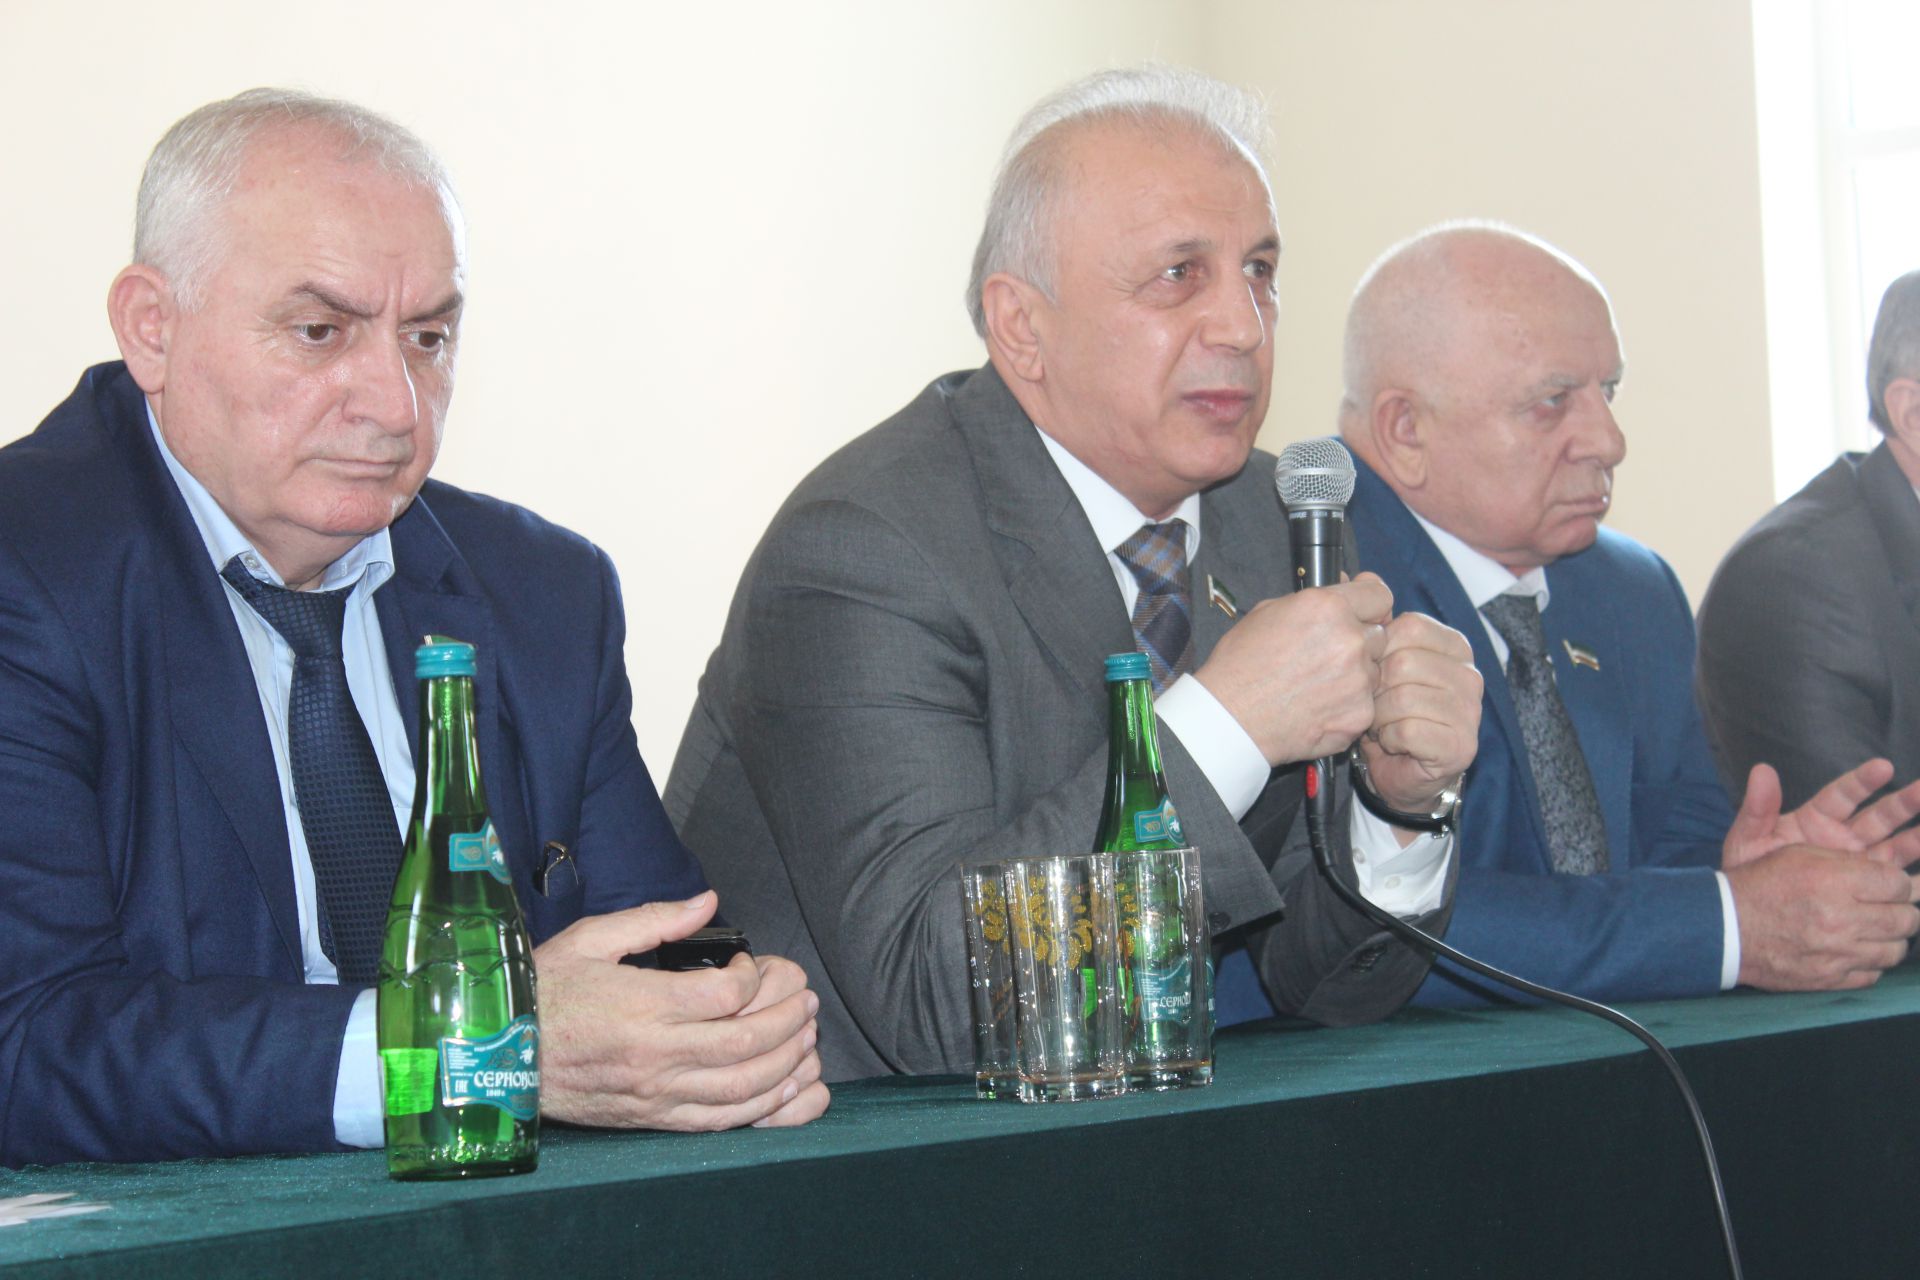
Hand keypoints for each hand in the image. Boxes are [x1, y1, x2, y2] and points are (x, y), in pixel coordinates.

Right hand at [535, 892, 829, 1131]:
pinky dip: (763, 1107)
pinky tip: (785, 1087)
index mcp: (644, 1004)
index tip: (751, 965)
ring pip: (744, 1086)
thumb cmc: (543, 993)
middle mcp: (656, 1053)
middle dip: (790, 1017)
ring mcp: (657, 1093)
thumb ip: (655, 920)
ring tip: (807, 1036)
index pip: (728, 994)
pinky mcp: (653, 1120)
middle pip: (748, 1040)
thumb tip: (708, 900)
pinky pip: (721, 1122)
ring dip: (787, 1061)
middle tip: (808, 998)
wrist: (494, 1057)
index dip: (756, 976)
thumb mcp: (591, 940)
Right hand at [1194, 574, 1392, 766]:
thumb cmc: (1240, 666)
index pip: (1379, 595)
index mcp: (1328, 608)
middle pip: (1379, 635)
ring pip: (1373, 671)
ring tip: (1316, 686)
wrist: (1230, 718)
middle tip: (1327, 658)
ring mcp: (1358, 679)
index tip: (1368, 611)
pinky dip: (1347, 706)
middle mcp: (1349, 640)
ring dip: (1354, 676)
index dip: (1371, 604)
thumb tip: (1343, 589)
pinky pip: (1365, 703)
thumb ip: (1315, 602)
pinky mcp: (1359, 714)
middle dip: (1359, 643)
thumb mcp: (1268, 612)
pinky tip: (1318, 707)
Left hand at [1355, 610, 1480, 814]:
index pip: (1408, 626)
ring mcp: (1470, 711)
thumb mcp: (1375, 660)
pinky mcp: (1461, 745)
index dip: (1377, 650)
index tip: (1373, 671)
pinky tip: (1393, 743)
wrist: (1399, 771)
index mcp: (1453, 646)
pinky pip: (1407, 729)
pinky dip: (1389, 739)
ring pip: (1401, 696)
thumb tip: (1354, 576)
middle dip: (1374, 688)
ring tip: (1383, 725)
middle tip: (1375, 705)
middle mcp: (1469, 674)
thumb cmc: (1386, 712)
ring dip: (1379, 716)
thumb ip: (1370, 617)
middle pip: (1402, 661)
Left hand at [1723, 760, 1919, 870]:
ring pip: (1895, 846)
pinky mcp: (1864, 889)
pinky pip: (1894, 881)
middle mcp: (1843, 837)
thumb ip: (1758, 807)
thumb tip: (1761, 770)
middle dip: (1904, 803)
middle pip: (1880, 816)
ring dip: (1917, 838)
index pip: (1843, 795)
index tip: (1883, 767)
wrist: (1752, 910)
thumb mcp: (1749, 838)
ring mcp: (1856, 863)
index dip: (1863, 781)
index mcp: (1816, 819)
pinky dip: (1914, 880)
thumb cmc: (1748, 868)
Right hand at [1725, 843, 1918, 989]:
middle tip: (1888, 907)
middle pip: (1905, 918)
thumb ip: (1844, 858)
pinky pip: (1873, 975)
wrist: (1723, 928)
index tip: (1888, 884)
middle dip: (1902, 910)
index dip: (1898, 882)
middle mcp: (1840, 919)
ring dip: (1890, 938)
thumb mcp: (1795, 853)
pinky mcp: (1829, 978)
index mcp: (1832, 881)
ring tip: (1875, 930)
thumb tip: (1886, 865)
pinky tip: (1857, 951)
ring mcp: (1837, 953)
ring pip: (1895, 950)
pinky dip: (1871, 963)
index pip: (1898, 883)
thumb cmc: (1758, 886)